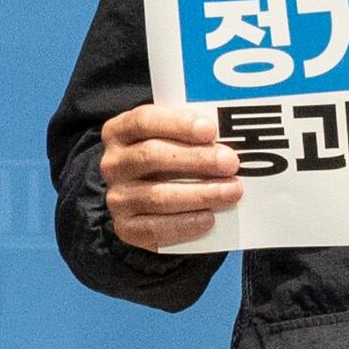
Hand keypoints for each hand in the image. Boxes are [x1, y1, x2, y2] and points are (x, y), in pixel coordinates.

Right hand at [98, 102, 242, 253]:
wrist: (157, 205)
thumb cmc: (176, 162)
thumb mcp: (181, 141)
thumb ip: (196, 136)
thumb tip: (234, 136)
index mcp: (121, 132)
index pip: (144, 121)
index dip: (177, 124)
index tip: (210, 130)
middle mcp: (113, 163)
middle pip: (151, 156)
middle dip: (196, 159)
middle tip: (231, 163)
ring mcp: (117, 197)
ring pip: (156, 195)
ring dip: (199, 194)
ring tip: (232, 191)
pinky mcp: (126, 227)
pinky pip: (154, 228)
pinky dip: (184, 224)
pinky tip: (209, 218)